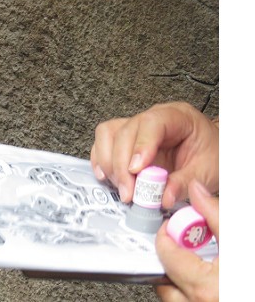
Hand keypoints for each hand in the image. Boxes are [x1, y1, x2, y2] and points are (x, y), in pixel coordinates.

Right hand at [90, 102, 218, 207]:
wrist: (213, 152)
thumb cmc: (212, 154)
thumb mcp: (208, 171)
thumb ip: (185, 183)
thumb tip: (163, 198)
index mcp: (177, 116)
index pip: (152, 123)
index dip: (140, 146)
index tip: (136, 170)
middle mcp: (152, 118)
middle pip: (124, 131)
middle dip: (122, 165)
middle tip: (129, 193)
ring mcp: (136, 127)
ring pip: (108, 134)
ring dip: (109, 164)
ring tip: (122, 188)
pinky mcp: (126, 140)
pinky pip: (104, 143)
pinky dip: (102, 161)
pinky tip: (109, 178)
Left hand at [154, 180, 218, 300]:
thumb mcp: (243, 240)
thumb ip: (216, 214)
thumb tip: (197, 191)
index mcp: (207, 287)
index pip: (166, 255)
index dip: (167, 235)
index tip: (176, 226)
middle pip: (164, 280)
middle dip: (171, 259)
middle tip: (186, 245)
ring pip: (174, 298)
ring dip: (178, 280)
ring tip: (197, 264)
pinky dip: (190, 292)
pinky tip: (207, 279)